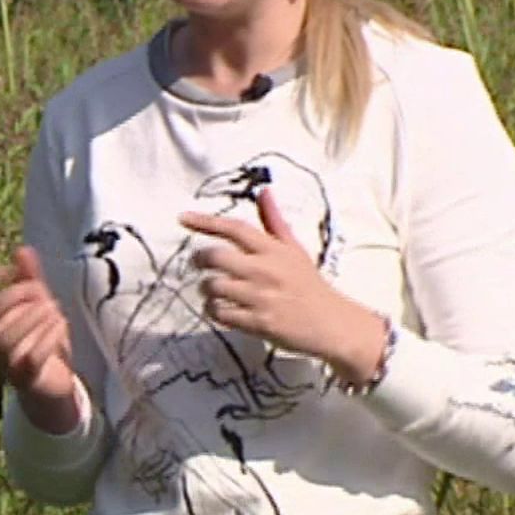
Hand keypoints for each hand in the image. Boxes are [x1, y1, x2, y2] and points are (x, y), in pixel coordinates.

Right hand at [0, 246, 80, 430]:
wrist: (52, 388)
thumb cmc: (42, 342)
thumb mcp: (39, 307)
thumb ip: (31, 280)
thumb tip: (22, 249)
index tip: (15, 270)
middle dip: (21, 298)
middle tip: (46, 297)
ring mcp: (4, 363)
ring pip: (7, 336)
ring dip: (36, 318)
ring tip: (57, 312)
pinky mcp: (25, 379)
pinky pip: (30, 357)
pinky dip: (48, 338)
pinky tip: (62, 327)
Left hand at [179, 188, 384, 383]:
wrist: (332, 323)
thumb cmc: (308, 284)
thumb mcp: (294, 249)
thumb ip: (274, 221)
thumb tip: (264, 191)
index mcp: (274, 250)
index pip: (235, 228)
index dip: (206, 221)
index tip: (183, 218)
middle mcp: (266, 270)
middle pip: (216, 257)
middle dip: (200, 260)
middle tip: (200, 264)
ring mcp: (262, 298)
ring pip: (213, 287)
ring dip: (206, 289)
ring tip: (213, 290)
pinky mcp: (259, 323)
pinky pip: (220, 314)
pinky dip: (213, 311)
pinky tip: (219, 309)